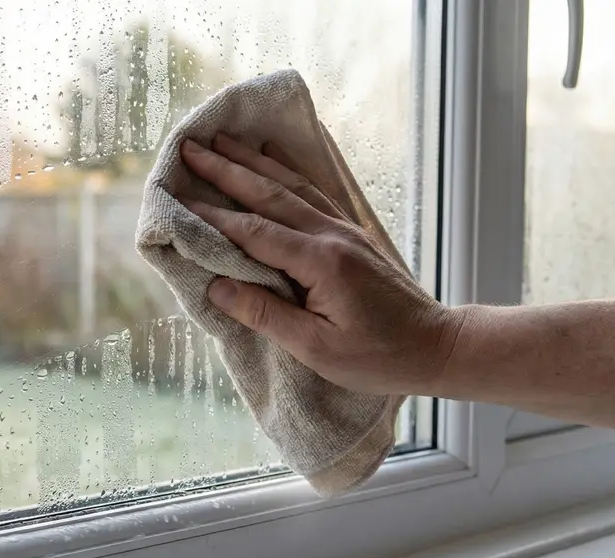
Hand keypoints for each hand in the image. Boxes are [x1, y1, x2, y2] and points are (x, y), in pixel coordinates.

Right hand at [179, 134, 464, 396]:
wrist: (437, 347)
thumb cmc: (378, 357)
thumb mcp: (316, 348)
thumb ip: (265, 314)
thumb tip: (217, 286)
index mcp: (320, 262)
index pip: (254, 231)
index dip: (213, 216)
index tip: (177, 199)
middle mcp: (332, 235)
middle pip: (270, 194)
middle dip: (227, 169)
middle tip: (190, 147)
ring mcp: (345, 230)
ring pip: (291, 185)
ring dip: (253, 162)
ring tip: (222, 142)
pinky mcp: (352, 234)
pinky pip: (312, 192)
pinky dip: (287, 171)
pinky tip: (273, 157)